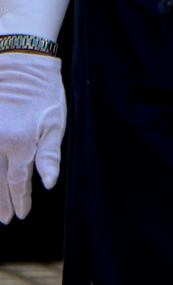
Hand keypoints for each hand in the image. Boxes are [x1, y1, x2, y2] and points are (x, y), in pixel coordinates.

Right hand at [0, 52, 63, 221]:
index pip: (18, 181)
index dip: (20, 199)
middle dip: (1, 202)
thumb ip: (49, 156)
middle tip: (4, 220)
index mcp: (20, 145)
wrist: (22, 64)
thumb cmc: (44, 93)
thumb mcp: (55, 123)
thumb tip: (46, 184)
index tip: (22, 215)